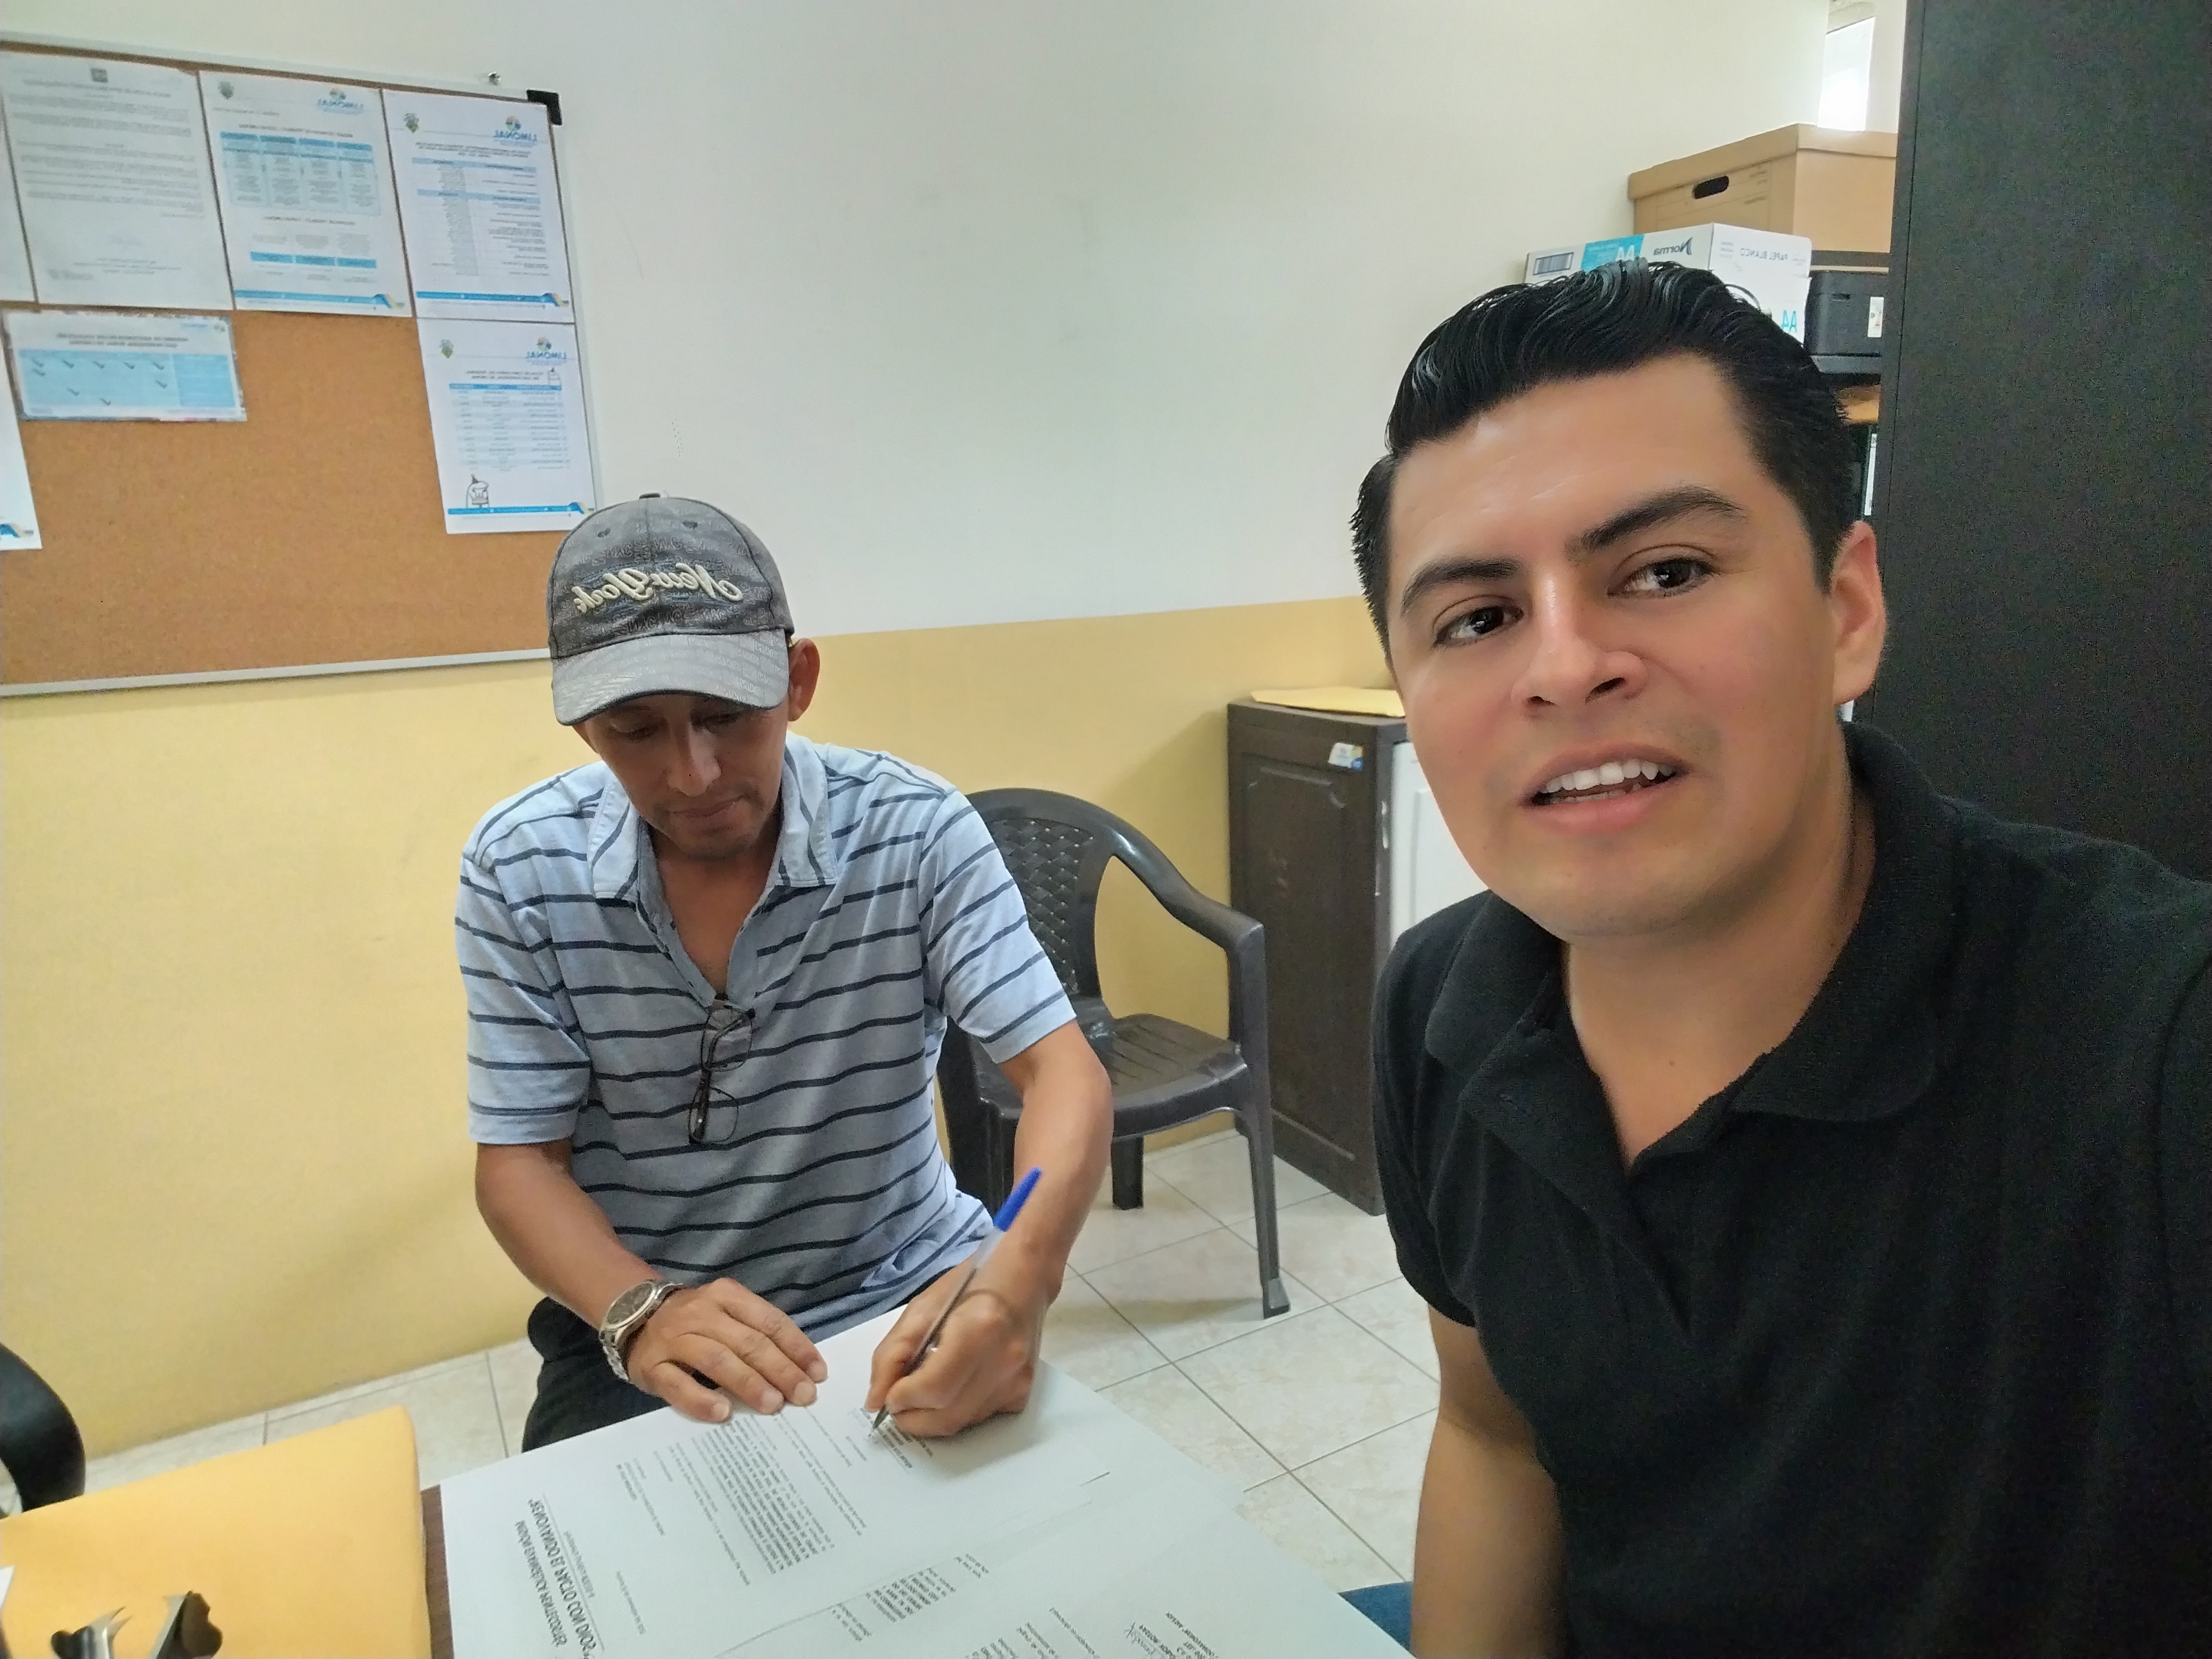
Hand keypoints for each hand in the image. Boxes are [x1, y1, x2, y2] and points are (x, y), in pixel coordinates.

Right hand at [623, 1278, 826, 1421]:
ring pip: (717, 1360)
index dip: (796, 1347)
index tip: (818, 1373)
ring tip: (773, 1405)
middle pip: (748, 1342)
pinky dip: (701, 1399)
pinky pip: (678, 1384)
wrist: (633, 1315)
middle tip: (803, 1396)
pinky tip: (723, 1413)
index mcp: (726, 1296)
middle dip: (780, 1370)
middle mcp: (701, 1313)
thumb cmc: (694, 1321)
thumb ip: (755, 1333)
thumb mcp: (726, 1313)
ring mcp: (674, 1339)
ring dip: (748, 1383)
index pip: (769, 1321)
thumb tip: (800, 1369)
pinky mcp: (651, 1365)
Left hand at [863, 1252, 1048, 1436]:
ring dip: (932, 1418)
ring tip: (921, 1394)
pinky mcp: (1023, 1395)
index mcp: (979, 1329)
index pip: (935, 1388)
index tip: (889, 1395)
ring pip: (961, 1424)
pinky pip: (978, 1419)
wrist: (1027, 1278)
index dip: (904, 1398)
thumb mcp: (923, 1307)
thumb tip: (876, 1401)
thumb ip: (893, 1353)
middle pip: (947, 1416)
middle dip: (912, 1418)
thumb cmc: (972, 1284)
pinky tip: (952, 1389)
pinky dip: (956, 1413)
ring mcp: (1017, 1382)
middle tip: (897, 1404)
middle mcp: (1004, 1362)